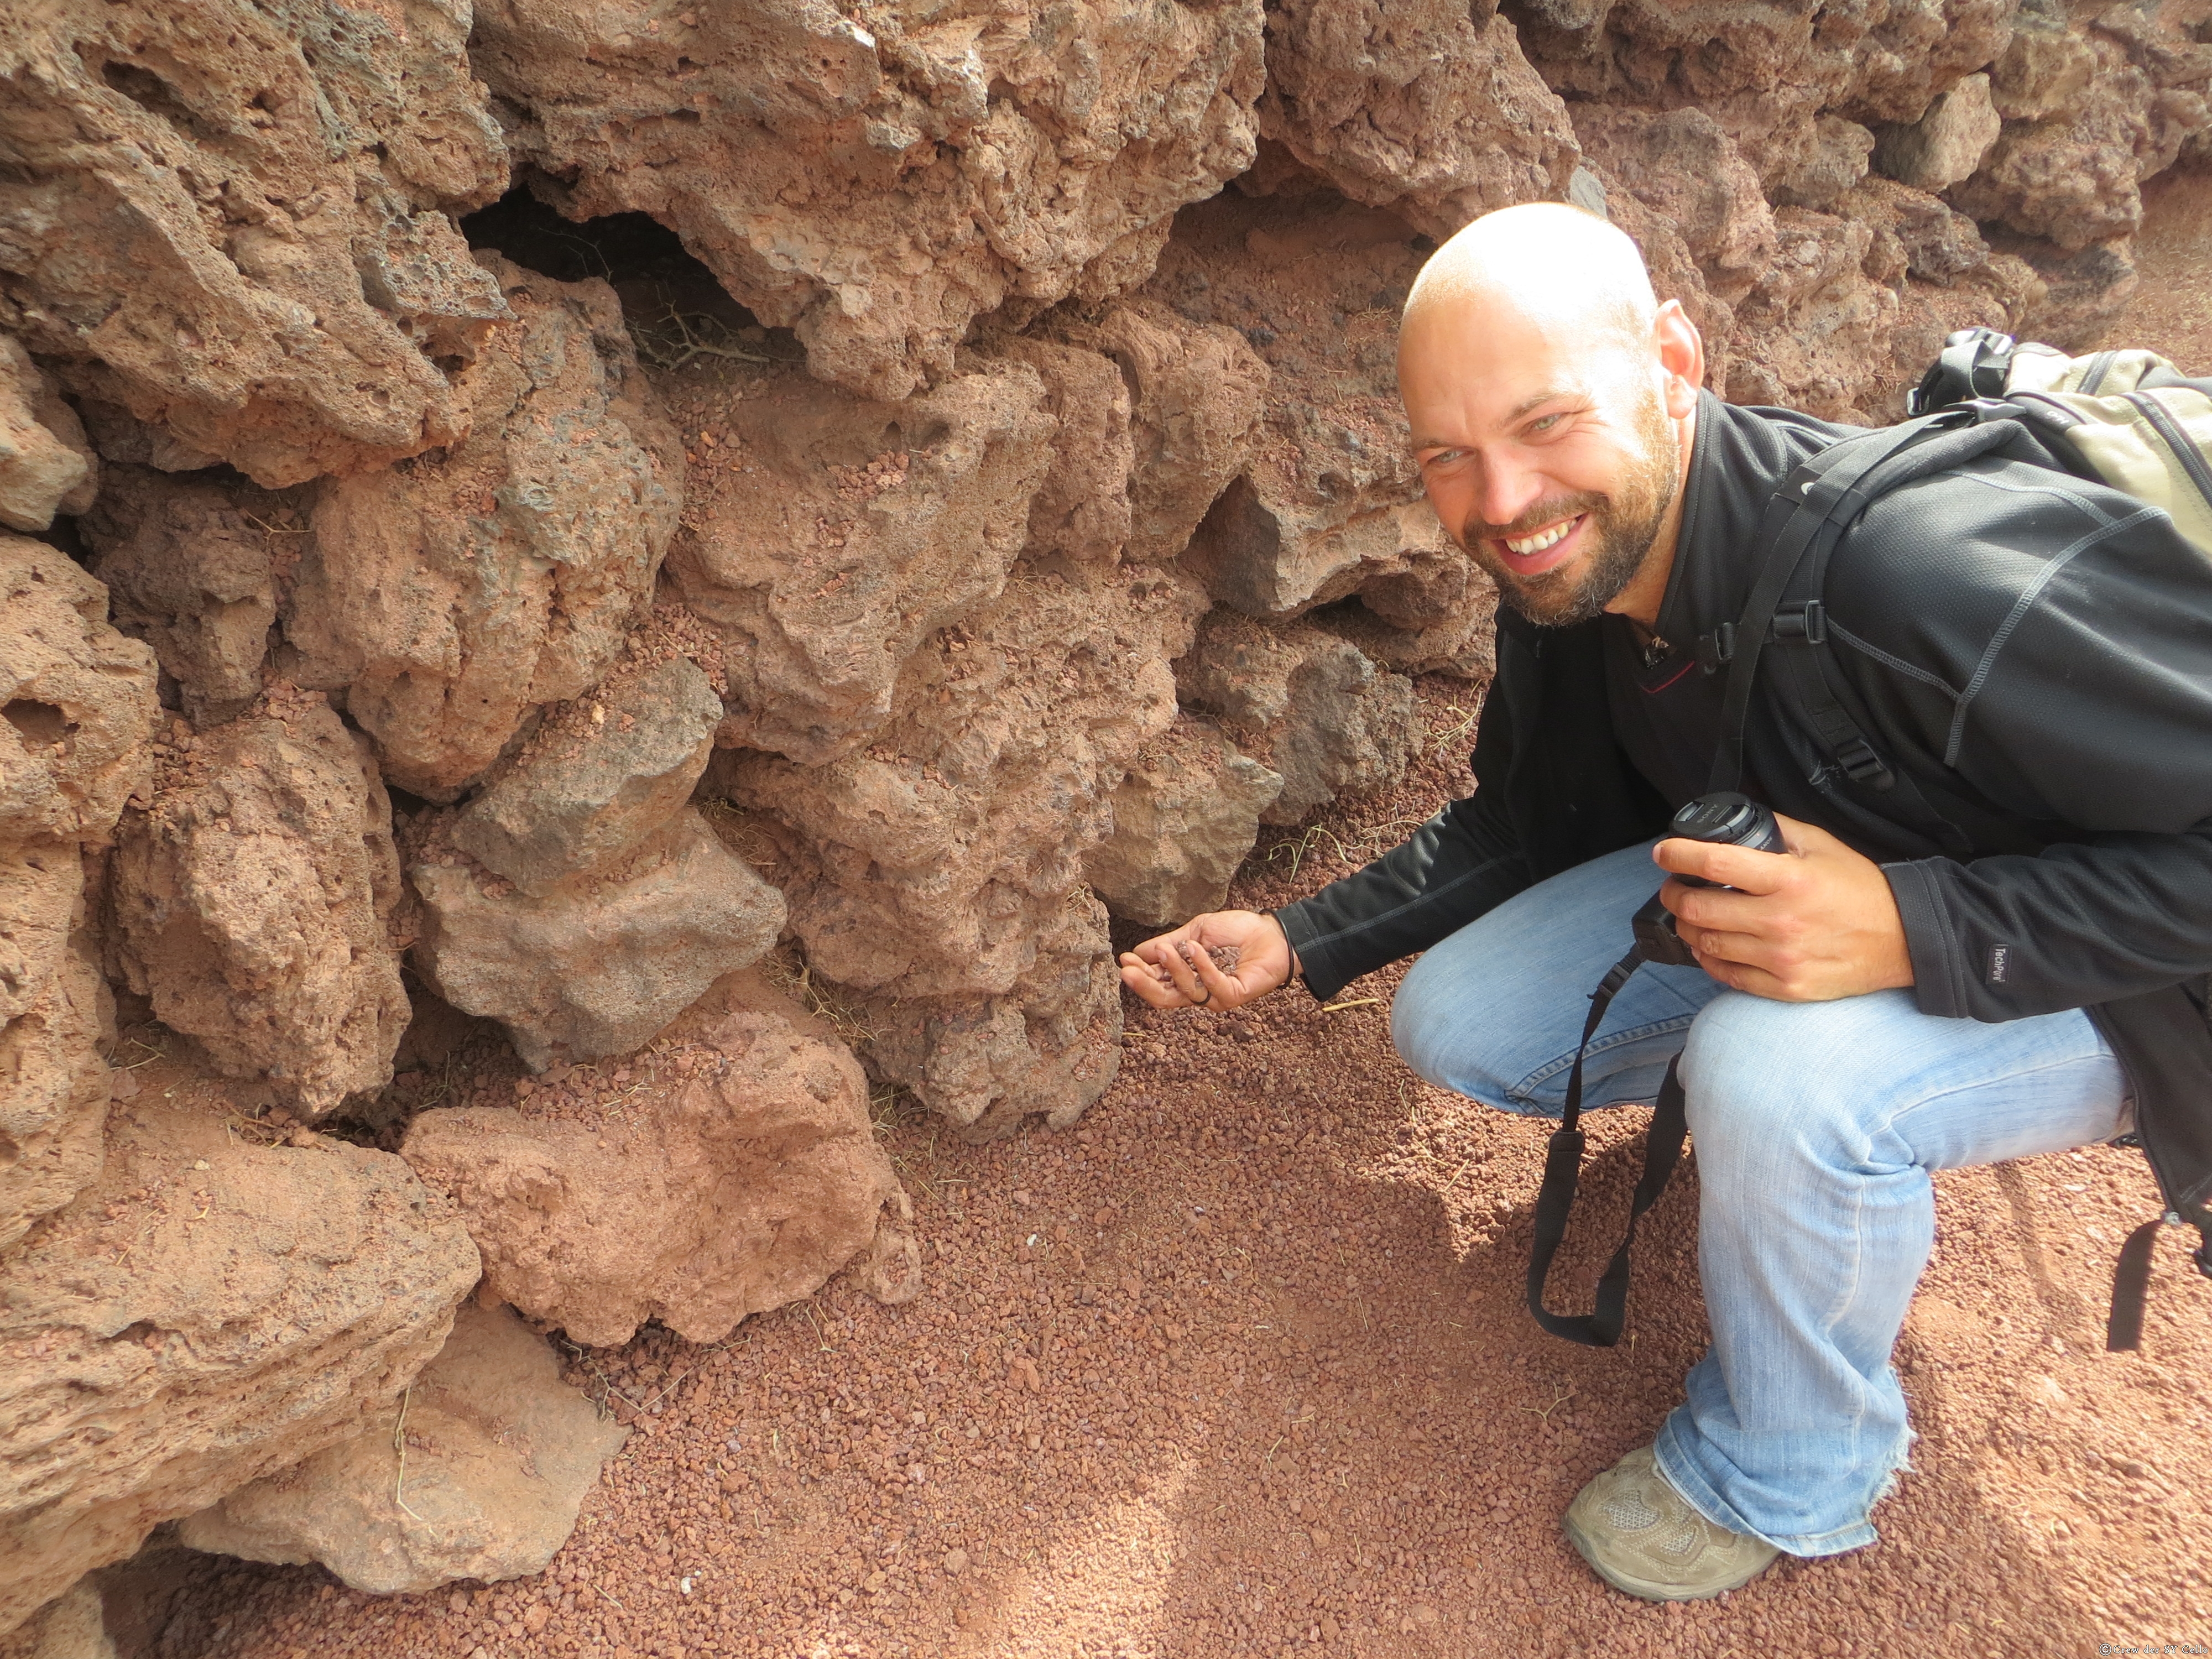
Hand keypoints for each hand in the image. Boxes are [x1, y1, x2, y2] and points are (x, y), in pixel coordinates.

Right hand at [1118, 910, 1299, 1011]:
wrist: (1273, 933)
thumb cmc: (1238, 932)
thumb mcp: (1196, 932)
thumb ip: (1170, 943)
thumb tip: (1137, 952)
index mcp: (1187, 978)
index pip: (1157, 983)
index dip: (1140, 974)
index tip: (1123, 959)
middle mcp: (1199, 992)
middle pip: (1164, 998)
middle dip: (1144, 985)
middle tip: (1127, 971)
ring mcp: (1215, 997)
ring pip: (1184, 993)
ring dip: (1172, 970)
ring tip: (1165, 950)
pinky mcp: (1232, 996)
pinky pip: (1211, 986)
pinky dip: (1201, 966)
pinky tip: (1195, 948)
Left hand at [1656, 812, 1913, 1000]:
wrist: (1902, 940)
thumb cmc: (1861, 890)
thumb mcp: (1822, 846)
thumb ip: (1778, 830)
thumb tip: (1735, 823)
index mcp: (1788, 880)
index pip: (1714, 863)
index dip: (1678, 855)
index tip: (1664, 852)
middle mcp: (1780, 921)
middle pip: (1698, 909)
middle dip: (1674, 896)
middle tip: (1674, 888)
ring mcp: (1781, 958)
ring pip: (1706, 944)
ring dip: (1688, 927)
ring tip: (1690, 916)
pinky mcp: (1785, 987)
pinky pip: (1727, 975)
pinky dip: (1709, 959)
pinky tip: (1709, 946)